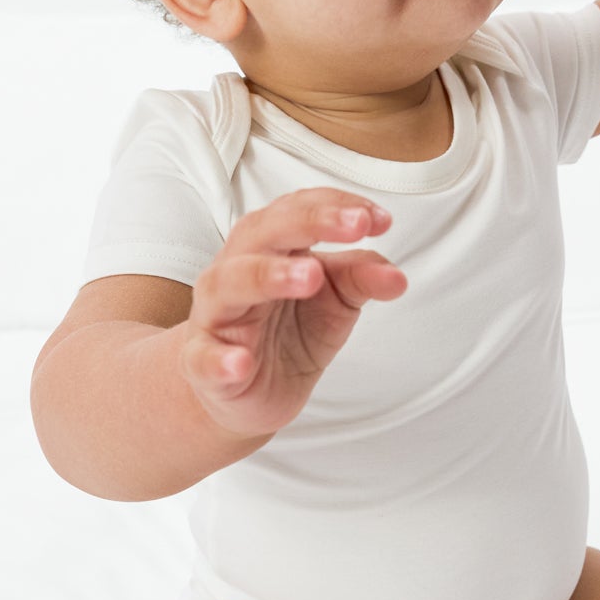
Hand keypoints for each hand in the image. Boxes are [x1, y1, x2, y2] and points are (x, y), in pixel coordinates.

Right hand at [180, 187, 406, 437]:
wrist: (246, 392)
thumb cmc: (287, 333)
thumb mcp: (335, 303)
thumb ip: (360, 279)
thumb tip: (397, 276)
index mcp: (269, 247)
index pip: (297, 209)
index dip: (337, 207)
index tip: (377, 219)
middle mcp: (236, 270)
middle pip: (263, 232)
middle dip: (310, 223)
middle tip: (355, 227)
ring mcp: (216, 316)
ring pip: (230, 283)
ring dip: (269, 274)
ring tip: (309, 277)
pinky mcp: (202, 363)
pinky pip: (204, 358)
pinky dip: (220, 359)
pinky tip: (240, 362)